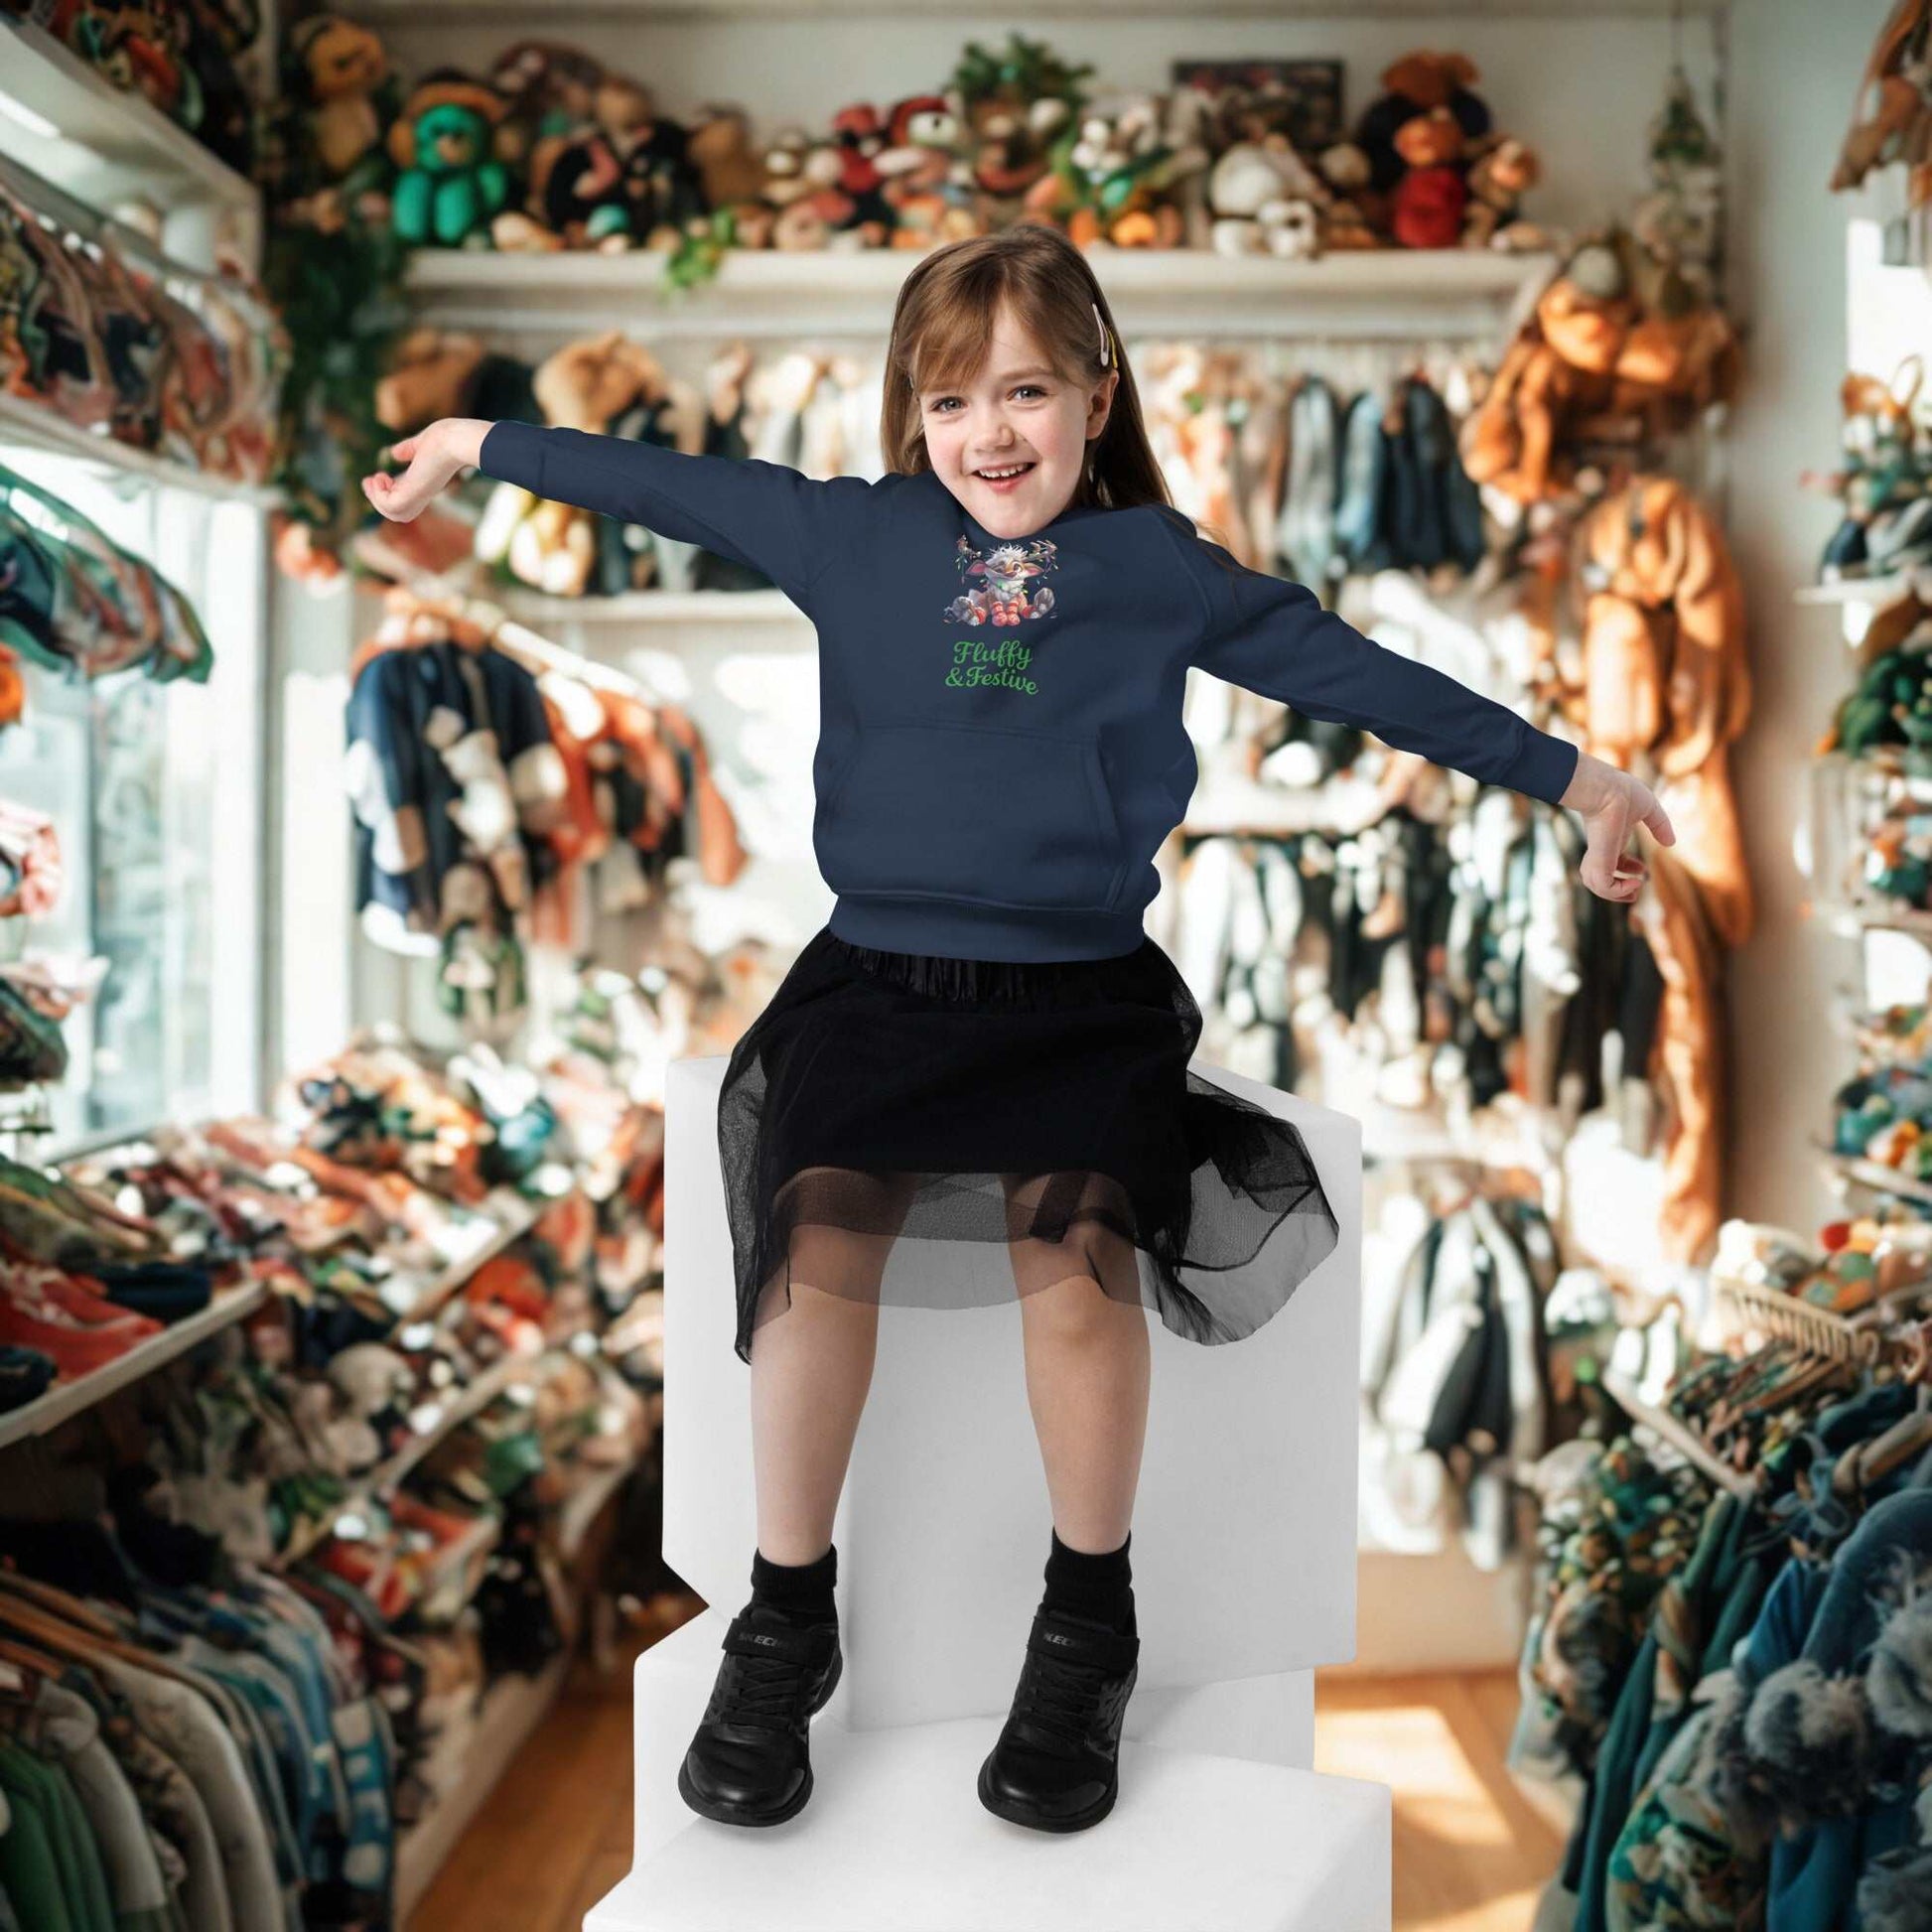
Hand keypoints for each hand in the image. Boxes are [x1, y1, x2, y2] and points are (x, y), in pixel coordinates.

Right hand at [360, 418, 489, 522]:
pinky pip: (390, 505)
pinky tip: (380, 477)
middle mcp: (422, 494)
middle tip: (369, 479)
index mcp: (424, 484)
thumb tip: (394, 453)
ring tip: (375, 477)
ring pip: (392, 512)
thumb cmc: (446, 438)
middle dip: (377, 498)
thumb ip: (409, 449)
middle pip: (395, 512)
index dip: (385, 491)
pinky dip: (379, 494)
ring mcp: (418, 495)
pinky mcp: (413, 494)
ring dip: (376, 496)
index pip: (402, 498)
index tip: (377, 476)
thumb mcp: (421, 444)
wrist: (458, 440)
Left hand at [1557, 750, 1674, 902]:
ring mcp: (1599, 856)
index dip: (1628, 869)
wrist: (1608, 790)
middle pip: (1603, 878)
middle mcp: (1602, 850)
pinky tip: (1634, 883)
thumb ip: (1660, 825)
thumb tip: (1671, 842)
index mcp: (1610, 840)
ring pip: (1599, 886)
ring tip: (1634, 891)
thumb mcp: (1649, 809)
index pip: (1614, 862)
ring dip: (1617, 895)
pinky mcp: (1599, 861)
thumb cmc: (1624, 793)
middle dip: (1618, 890)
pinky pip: (1604, 887)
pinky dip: (1617, 892)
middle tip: (1634, 893)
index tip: (1642, 870)